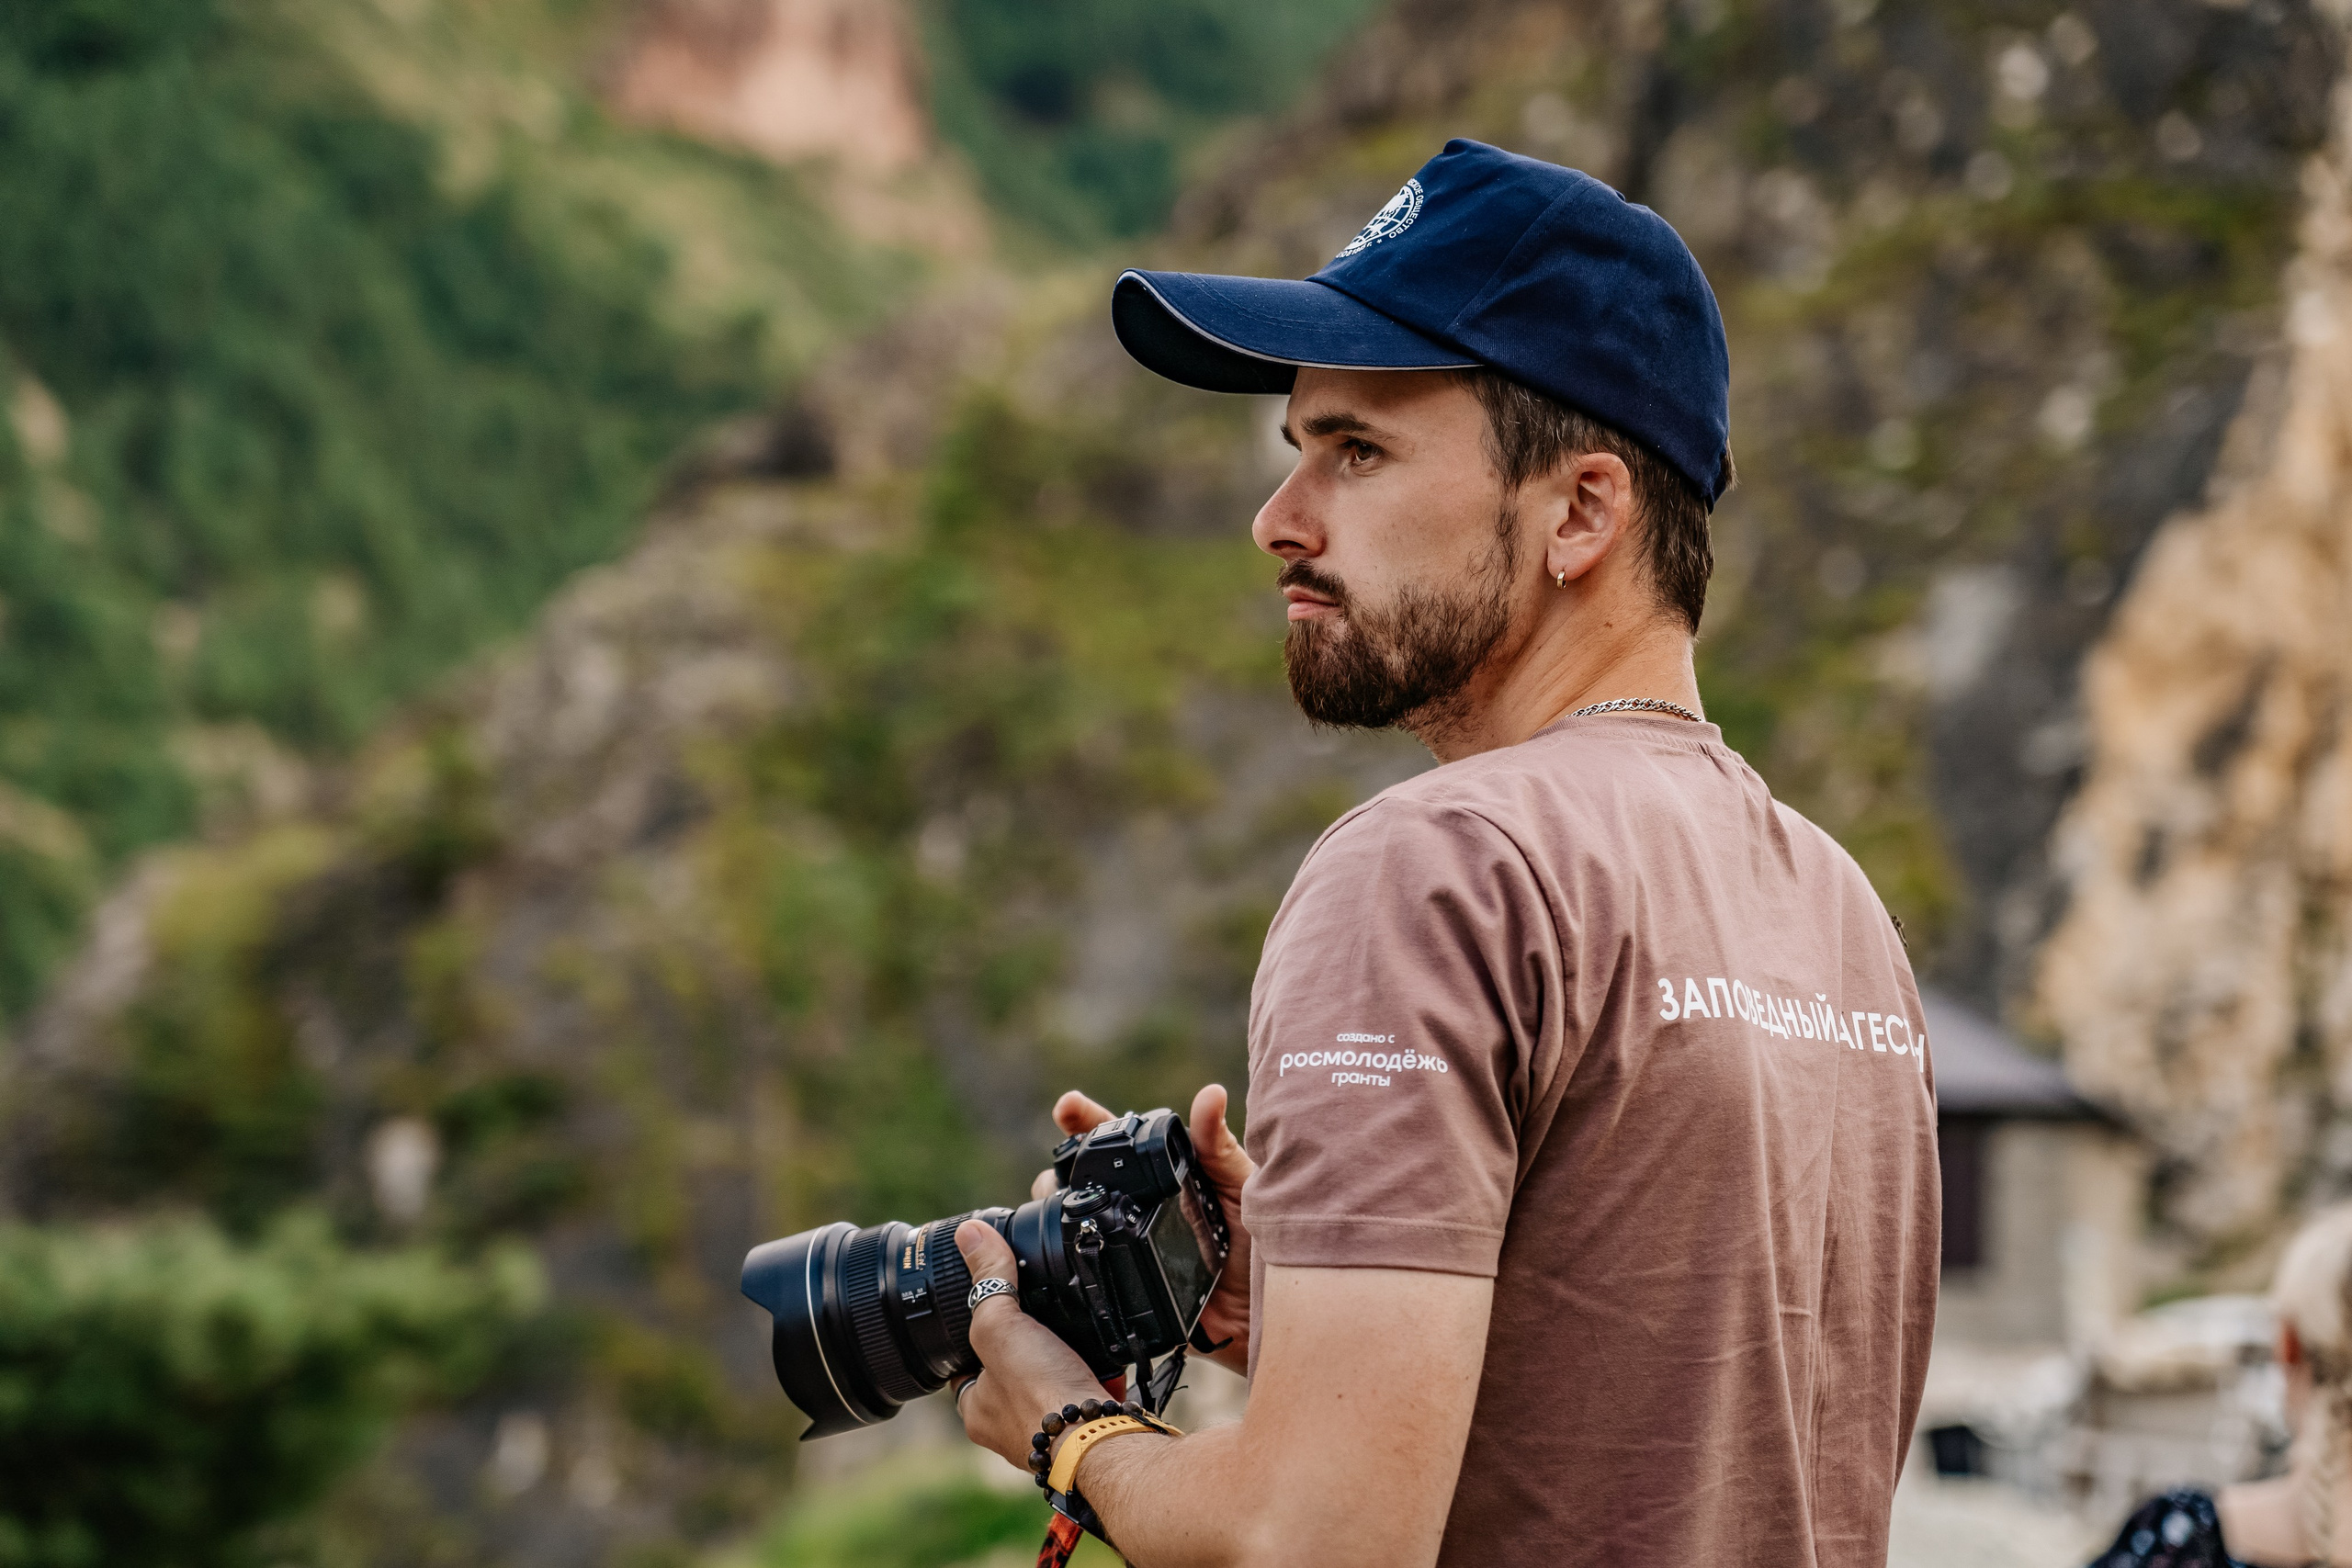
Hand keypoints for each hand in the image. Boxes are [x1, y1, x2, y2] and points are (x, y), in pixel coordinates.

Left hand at [951, 1220, 1116, 1470]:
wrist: (1100, 1441)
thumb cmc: (1041, 1397)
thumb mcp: (1002, 1327)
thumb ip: (988, 1282)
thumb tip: (970, 1234)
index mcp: (977, 1410)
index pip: (963, 1367)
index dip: (973, 1336)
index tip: (988, 1308)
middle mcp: (1011, 1427)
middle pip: (1010, 1373)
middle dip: (1026, 1346)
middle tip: (1038, 1317)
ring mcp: (1052, 1429)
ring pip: (1052, 1382)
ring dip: (1063, 1358)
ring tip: (1071, 1330)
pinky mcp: (1089, 1425)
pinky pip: (1088, 1390)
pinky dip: (1096, 1371)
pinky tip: (1103, 1352)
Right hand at [1036, 1084, 1255, 1375]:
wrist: (1286, 1312)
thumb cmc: (1276, 1241)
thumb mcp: (1249, 1187)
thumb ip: (1222, 1148)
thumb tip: (1210, 1093)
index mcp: (1176, 1177)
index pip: (1126, 1143)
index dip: (1091, 1124)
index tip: (1066, 1107)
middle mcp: (1152, 1209)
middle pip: (1091, 1182)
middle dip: (1061, 1171)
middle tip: (1054, 1172)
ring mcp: (1141, 1250)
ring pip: (1085, 1227)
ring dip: (1060, 1216)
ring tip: (1052, 1205)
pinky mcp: (1140, 1294)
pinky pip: (1100, 1281)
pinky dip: (1076, 1271)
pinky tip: (1062, 1265)